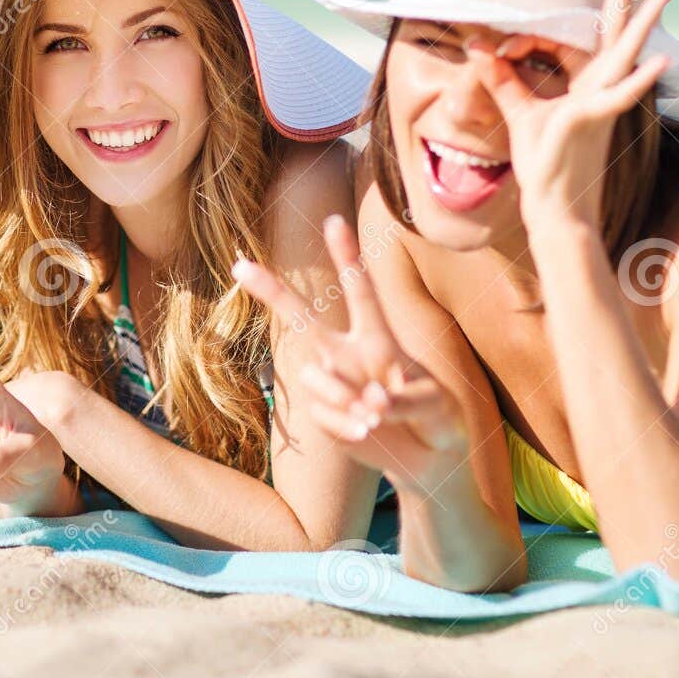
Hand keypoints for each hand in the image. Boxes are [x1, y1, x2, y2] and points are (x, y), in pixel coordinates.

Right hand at [232, 216, 469, 494]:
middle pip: (303, 318)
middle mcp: (347, 354)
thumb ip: (405, 399)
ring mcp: (333, 384)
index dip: (346, 256)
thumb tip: (370, 405)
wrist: (428, 457)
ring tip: (374, 417)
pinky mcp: (326, 415)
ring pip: (314, 376)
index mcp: (377, 337)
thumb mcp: (436, 403)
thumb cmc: (438, 416)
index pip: (360, 291)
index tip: (334, 220)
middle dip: (272, 291)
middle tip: (240, 265)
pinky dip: (347, 426)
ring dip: (342, 396)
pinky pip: (324, 415)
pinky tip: (367, 432)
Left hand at [483, 0, 672, 232]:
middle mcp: (600, 87)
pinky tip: (658, 62)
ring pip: (625, 54)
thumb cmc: (546, 165)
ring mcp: (601, 104)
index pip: (577, 36)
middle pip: (615, 28)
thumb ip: (501, 78)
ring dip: (644, 22)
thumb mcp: (520, 113)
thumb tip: (475, 44)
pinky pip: (618, 99)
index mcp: (586, 82)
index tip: (501, 48)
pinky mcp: (592, 123)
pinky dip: (637, 82)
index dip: (532, 34)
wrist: (557, 210)